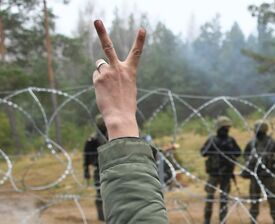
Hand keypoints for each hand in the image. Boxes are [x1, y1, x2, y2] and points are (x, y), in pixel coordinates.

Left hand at [92, 20, 145, 139]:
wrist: (120, 116)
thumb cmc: (126, 104)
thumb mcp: (128, 87)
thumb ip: (117, 74)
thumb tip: (101, 68)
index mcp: (130, 71)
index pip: (136, 52)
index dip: (140, 40)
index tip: (142, 29)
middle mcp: (118, 68)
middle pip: (108, 46)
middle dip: (102, 32)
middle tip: (97, 20)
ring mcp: (107, 72)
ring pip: (100, 65)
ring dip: (102, 72)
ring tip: (108, 86)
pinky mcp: (98, 78)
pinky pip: (96, 75)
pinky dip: (99, 82)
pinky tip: (104, 91)